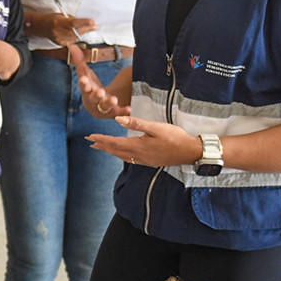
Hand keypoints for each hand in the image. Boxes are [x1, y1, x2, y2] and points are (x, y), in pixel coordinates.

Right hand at [33, 12, 97, 45]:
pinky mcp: (60, 44)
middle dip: (87, 28)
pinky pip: (73, 41)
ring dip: (84, 32)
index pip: (73, 23)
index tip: (93, 21)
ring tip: (90, 27)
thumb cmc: (52, 18)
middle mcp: (58, 32)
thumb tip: (85, 22)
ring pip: (76, 37)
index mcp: (57, 22)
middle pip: (76, 32)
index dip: (84, 23)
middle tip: (96, 25)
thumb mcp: (61, 15)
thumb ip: (71, 19)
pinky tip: (80, 32)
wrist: (40, 27)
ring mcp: (59, 39)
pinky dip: (77, 36)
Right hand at [73, 45, 129, 116]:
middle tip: (99, 92)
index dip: (84, 84)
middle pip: (94, 98)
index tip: (84, 80)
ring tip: (113, 99)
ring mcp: (103, 108)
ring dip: (108, 103)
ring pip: (105, 107)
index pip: (84, 87)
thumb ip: (80, 61)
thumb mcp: (85, 74)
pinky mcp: (113, 113)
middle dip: (96, 96)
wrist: (99, 108)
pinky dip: (123, 112)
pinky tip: (129, 109)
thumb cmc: (91, 88)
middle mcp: (94, 100)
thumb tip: (71, 45)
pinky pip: (118, 113)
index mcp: (87, 90)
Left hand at [87, 116, 203, 167]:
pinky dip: (121, 155)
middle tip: (90, 142)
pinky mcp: (149, 161)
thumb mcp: (156, 127)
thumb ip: (136, 123)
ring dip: (110, 151)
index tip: (90, 137)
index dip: (102, 139)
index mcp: (138, 146)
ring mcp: (144, 160)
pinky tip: (121, 153)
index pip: (114, 143)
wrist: (189, 152)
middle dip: (102, 145)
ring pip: (121, 156)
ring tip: (101, 147)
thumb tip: (118, 119)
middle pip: (115, 151)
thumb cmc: (175, 137)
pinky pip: (130, 159)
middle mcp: (138, 155)